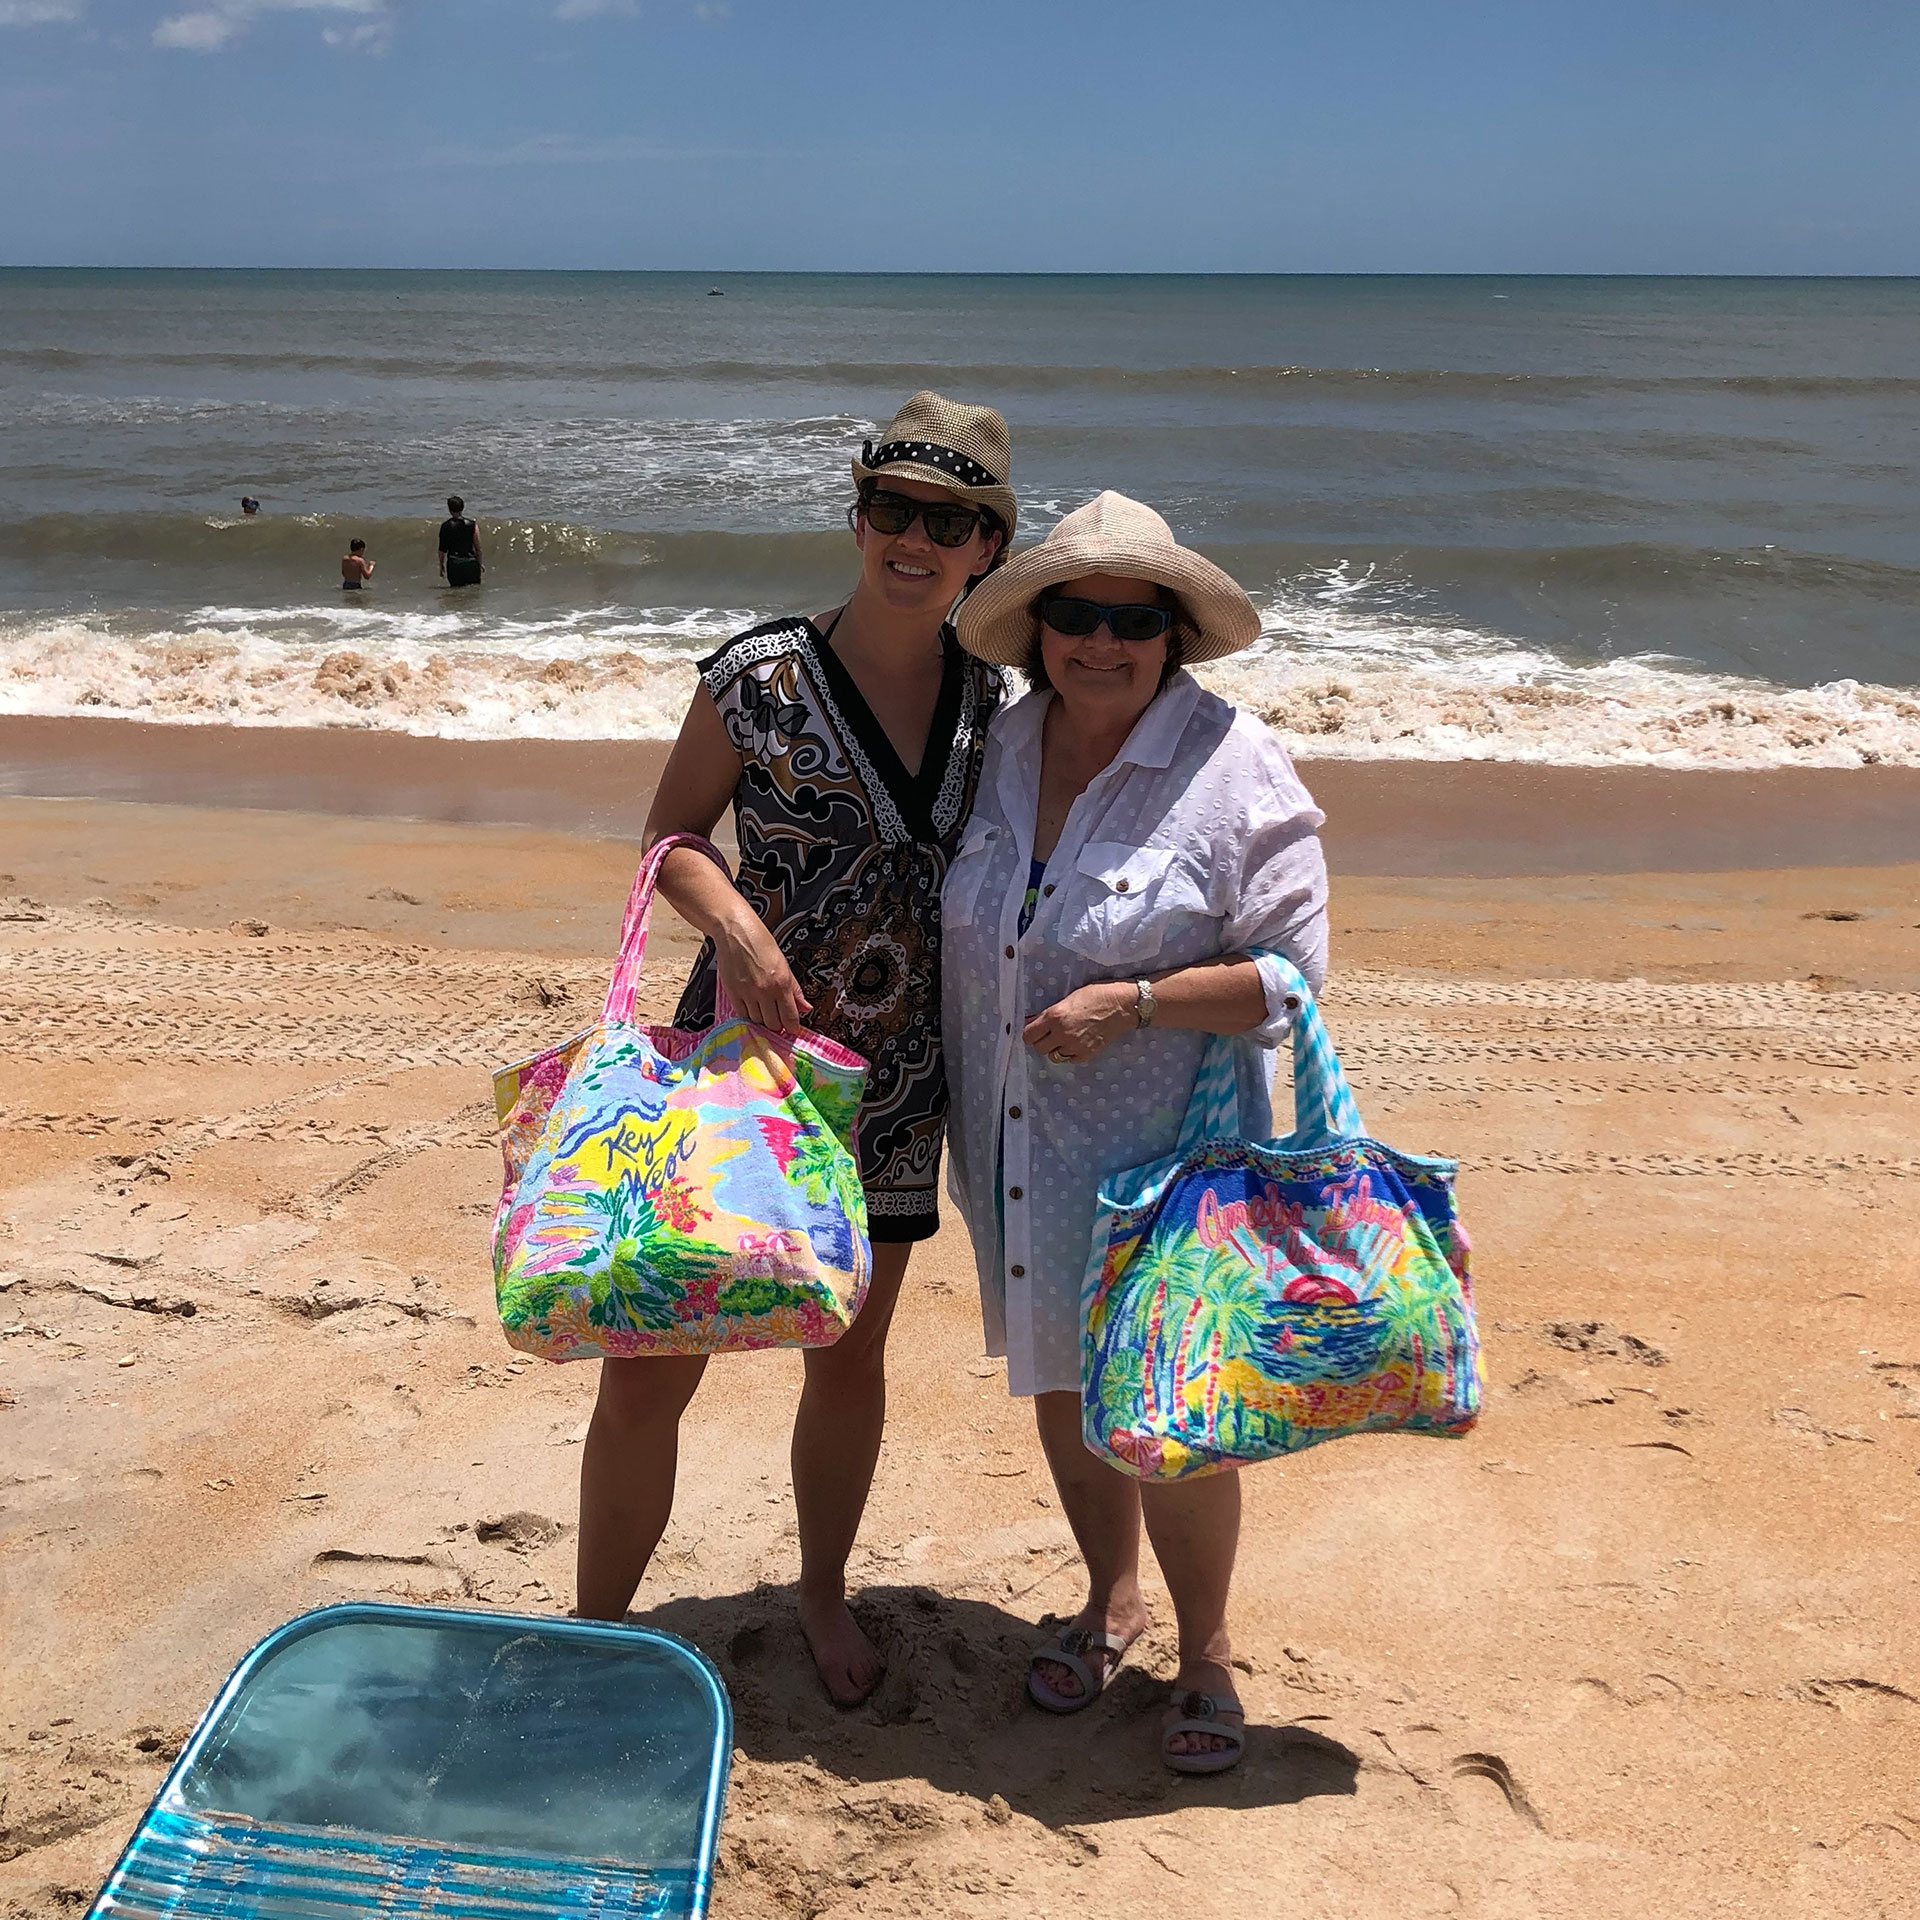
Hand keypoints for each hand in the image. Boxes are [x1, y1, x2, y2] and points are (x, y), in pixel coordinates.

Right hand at [713, 911, 811, 1033]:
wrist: (736, 932)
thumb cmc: (760, 943)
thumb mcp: (784, 964)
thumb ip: (795, 989)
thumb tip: (806, 1007)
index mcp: (782, 983)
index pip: (790, 1017)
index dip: (792, 1027)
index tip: (792, 1029)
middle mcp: (765, 991)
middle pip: (773, 1023)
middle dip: (777, 1024)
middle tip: (777, 1019)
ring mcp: (748, 993)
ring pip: (757, 1021)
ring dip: (762, 1019)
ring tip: (764, 1010)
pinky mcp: (733, 993)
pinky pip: (742, 1015)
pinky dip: (748, 1015)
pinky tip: (751, 1008)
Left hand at [1023, 981, 1134, 1065]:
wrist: (1122, 1005)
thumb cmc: (1096, 995)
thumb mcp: (1068, 998)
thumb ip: (1048, 1014)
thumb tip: (1030, 1022)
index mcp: (1054, 1016)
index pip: (1028, 1035)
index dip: (1030, 1033)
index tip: (1035, 1031)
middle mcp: (1062, 1033)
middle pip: (1039, 1048)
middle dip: (1042, 1041)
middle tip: (1051, 1034)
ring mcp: (1075, 1046)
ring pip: (1054, 1056)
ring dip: (1056, 1049)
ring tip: (1066, 1038)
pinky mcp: (1087, 1054)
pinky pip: (1069, 1060)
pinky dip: (1070, 1054)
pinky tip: (1078, 1042)